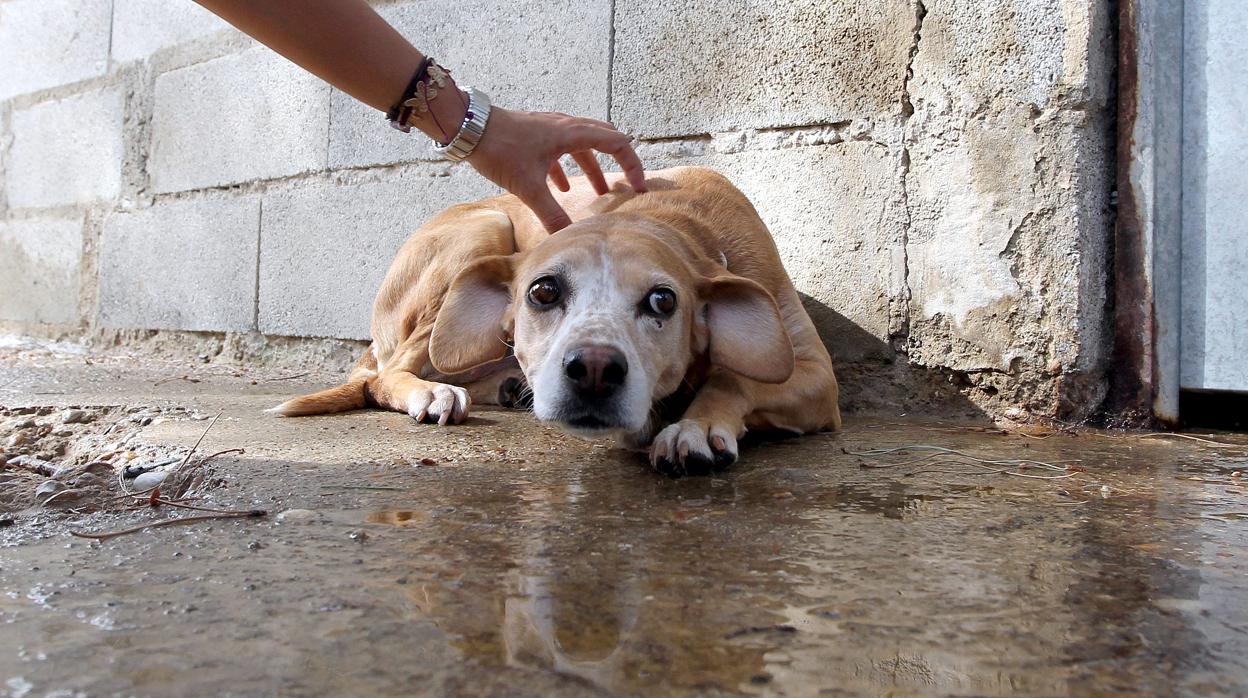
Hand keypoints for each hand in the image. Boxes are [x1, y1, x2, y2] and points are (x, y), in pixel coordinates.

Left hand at [466, 107, 647, 231]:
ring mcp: (550, 128)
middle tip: (627, 186)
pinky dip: (567, 168)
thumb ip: (551, 213)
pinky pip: (561, 150)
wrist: (468, 127)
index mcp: (572, 134)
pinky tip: (560, 187)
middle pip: (605, 139)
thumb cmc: (500, 149)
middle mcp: (566, 126)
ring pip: (582, 146)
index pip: (617, 144)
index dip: (632, 165)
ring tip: (598, 193)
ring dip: (593, 168)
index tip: (638, 187)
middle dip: (618, 163)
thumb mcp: (528, 187)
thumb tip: (568, 238)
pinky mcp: (536, 134)